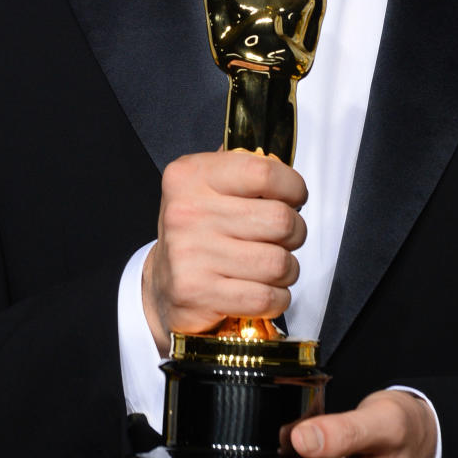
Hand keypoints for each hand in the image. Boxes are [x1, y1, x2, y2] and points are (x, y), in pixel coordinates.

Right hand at [143, 151, 307, 353]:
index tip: (294, 197)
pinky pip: (265, 297)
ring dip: (288, 269)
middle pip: (280, 220)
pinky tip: (265, 291)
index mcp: (192, 176)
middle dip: (296, 232)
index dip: (292, 186)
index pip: (264, 172)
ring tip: (272, 266)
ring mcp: (190, 255)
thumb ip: (242, 167)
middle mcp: (187, 212)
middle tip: (285, 237)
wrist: (162, 286)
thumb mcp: (208, 187)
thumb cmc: (199, 231)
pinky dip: (277, 298)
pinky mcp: (198, 294)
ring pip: (279, 263)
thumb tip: (282, 159)